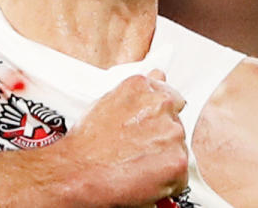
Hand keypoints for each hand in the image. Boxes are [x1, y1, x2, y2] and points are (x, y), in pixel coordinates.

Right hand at [56, 70, 187, 206]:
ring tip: (135, 165)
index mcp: (143, 87)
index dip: (161, 117)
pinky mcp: (177, 162)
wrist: (78, 173)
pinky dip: (166, 181)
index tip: (152, 128)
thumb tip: (157, 76)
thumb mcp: (107, 102)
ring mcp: (171, 133)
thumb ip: (140, 92)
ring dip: (163, 159)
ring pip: (178, 150)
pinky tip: (142, 178)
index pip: (171, 97)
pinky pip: (179, 175)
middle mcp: (161, 105)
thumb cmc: (86, 144)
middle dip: (161, 139)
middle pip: (175, 125)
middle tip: (136, 151)